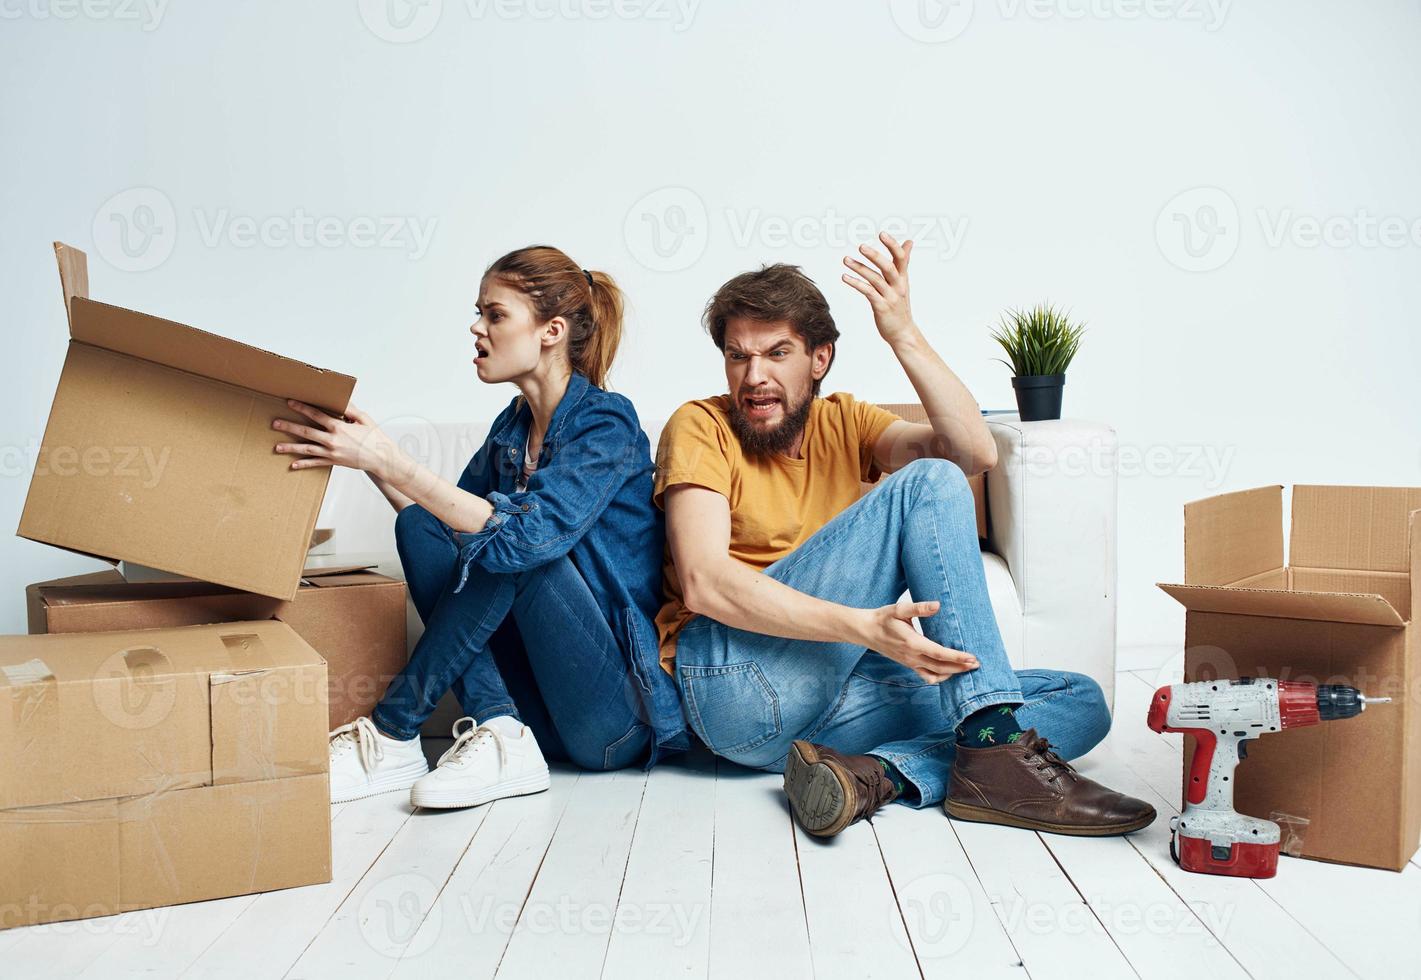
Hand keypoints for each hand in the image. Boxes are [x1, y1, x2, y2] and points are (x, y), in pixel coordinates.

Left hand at [273, 400, 408, 479]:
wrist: (381, 458)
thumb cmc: (374, 438)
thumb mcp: (364, 419)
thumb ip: (350, 409)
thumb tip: (340, 399)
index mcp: (339, 427)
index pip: (316, 415)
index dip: (302, 407)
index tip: (290, 402)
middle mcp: (332, 440)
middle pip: (306, 431)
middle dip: (289, 426)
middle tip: (275, 423)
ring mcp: (331, 452)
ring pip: (306, 449)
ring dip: (290, 447)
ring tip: (277, 446)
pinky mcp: (333, 462)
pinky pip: (315, 463)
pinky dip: (304, 464)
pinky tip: (293, 465)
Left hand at [842, 231, 917, 344]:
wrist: (903, 333)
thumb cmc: (900, 306)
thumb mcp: (903, 282)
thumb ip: (903, 262)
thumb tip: (909, 241)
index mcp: (903, 279)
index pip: (901, 258)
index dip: (893, 245)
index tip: (882, 233)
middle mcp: (898, 286)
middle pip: (888, 267)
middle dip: (875, 256)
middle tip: (861, 246)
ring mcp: (890, 297)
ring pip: (875, 279)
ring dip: (859, 268)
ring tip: (845, 259)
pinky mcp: (881, 307)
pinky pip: (868, 293)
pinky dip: (856, 284)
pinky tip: (845, 277)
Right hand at [853, 597, 978, 682]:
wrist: (866, 630)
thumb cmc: (883, 618)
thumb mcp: (899, 609)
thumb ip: (919, 608)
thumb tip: (937, 605)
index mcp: (912, 643)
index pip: (940, 654)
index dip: (957, 657)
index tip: (972, 657)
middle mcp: (912, 656)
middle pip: (941, 667)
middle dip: (960, 667)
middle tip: (976, 664)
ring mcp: (910, 663)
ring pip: (935, 674)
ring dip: (952, 673)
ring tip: (966, 669)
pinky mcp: (908, 664)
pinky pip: (926, 676)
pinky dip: (939, 678)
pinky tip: (948, 673)